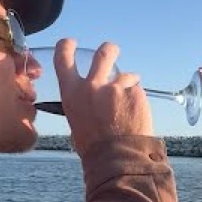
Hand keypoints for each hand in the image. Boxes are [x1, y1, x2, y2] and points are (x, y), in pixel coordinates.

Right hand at [54, 38, 152, 156]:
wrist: (117, 158)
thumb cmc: (94, 149)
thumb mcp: (77, 124)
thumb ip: (82, 106)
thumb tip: (90, 104)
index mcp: (72, 93)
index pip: (63, 58)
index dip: (66, 46)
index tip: (71, 43)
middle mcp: (92, 85)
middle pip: (103, 53)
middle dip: (109, 50)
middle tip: (113, 51)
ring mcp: (116, 87)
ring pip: (127, 75)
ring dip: (129, 83)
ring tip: (130, 104)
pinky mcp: (135, 93)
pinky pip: (138, 92)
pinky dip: (138, 101)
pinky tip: (136, 117)